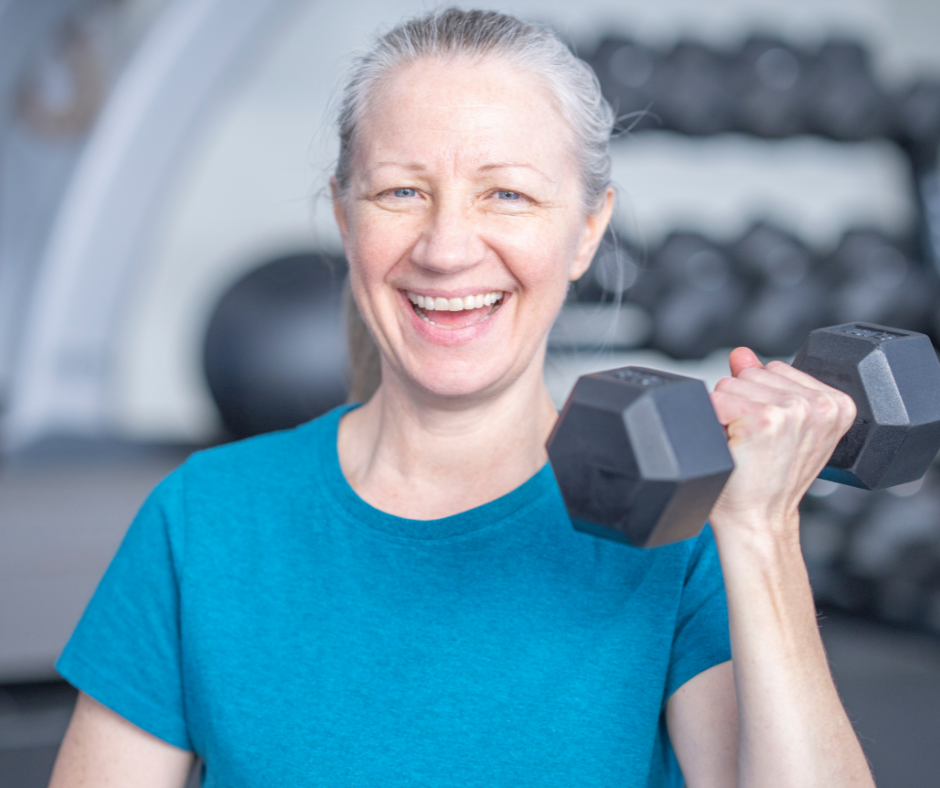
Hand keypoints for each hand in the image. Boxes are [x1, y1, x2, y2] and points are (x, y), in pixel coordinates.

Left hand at [708, 347, 856, 538]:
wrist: (758, 520)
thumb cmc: (766, 481)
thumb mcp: (777, 426)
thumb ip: (762, 383)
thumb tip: (742, 353)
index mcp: (836, 403)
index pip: (774, 369)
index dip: (758, 399)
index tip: (768, 433)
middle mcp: (820, 405)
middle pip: (749, 373)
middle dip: (740, 404)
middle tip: (754, 442)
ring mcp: (794, 411)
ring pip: (730, 384)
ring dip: (726, 414)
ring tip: (745, 445)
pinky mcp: (765, 420)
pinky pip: (717, 400)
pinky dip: (714, 422)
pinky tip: (734, 446)